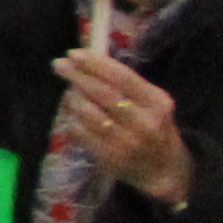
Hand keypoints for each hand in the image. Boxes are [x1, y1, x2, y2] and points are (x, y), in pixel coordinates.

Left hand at [56, 45, 193, 202]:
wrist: (163, 168)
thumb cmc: (153, 126)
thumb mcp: (152, 103)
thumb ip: (127, 84)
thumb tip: (88, 60)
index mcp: (156, 103)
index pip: (123, 77)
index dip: (97, 64)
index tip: (75, 54)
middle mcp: (143, 122)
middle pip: (103, 93)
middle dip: (77, 76)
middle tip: (58, 65)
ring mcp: (126, 142)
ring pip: (88, 113)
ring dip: (73, 98)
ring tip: (69, 92)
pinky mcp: (109, 157)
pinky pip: (81, 133)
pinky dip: (72, 120)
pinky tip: (72, 115)